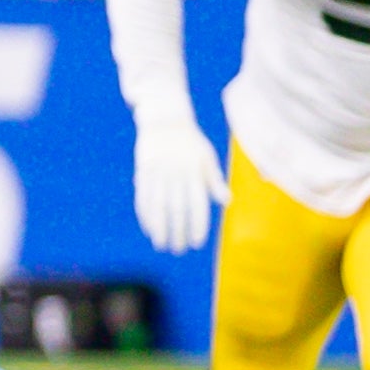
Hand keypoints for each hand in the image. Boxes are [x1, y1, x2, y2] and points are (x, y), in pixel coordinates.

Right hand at [132, 112, 228, 252]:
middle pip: (177, 210)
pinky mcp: (143, 171)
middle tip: (178, 250)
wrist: (165, 120)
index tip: (196, 243)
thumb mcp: (207, 157)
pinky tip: (149, 228)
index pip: (197, 206)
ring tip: (161, 245)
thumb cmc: (191, 142)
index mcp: (195, 172)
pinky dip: (145, 214)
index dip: (197, 227)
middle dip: (177, 232)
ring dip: (159, 228)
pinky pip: (143, 197)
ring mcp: (158, 173)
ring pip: (158, 206)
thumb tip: (226, 202)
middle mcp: (177, 174)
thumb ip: (215, 181)